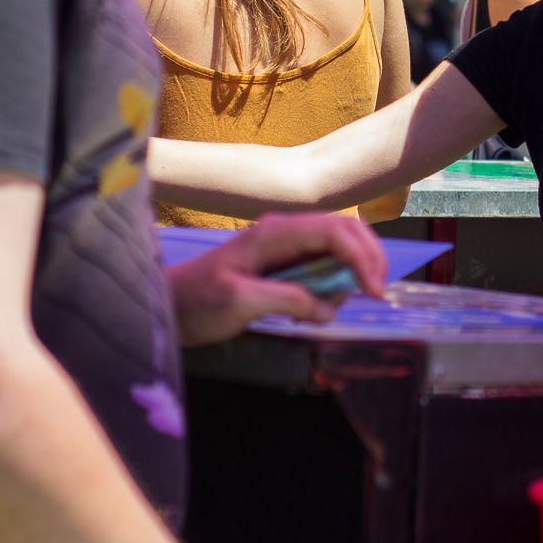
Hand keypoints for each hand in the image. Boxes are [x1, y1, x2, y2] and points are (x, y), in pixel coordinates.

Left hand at [167, 213, 388, 347]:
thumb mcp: (238, 302)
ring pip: (339, 249)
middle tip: (374, 294)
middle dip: (368, 259)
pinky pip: (322, 268)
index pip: (335, 232)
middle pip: (346, 232)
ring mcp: (287, 248)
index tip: (372, 292)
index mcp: (276, 233)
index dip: (362, 257)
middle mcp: (286, 233)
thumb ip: (285, 298)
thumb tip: (326, 307)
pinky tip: (314, 310)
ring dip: (349, 276)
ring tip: (330, 308)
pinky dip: (331, 287)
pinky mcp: (285, 266)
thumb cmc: (196, 301)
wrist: (168, 306)